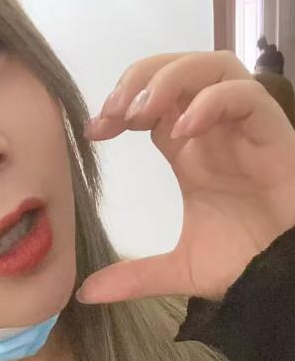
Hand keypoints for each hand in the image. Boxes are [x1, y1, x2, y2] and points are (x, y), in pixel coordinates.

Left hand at [76, 51, 294, 303]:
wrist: (286, 279)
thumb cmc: (247, 264)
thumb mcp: (179, 271)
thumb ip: (134, 276)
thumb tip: (86, 292)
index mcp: (191, 155)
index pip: (153, 105)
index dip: (121, 106)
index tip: (93, 131)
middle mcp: (216, 133)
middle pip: (180, 70)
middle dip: (142, 78)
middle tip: (113, 111)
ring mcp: (245, 130)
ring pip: (214, 68)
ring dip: (172, 79)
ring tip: (141, 112)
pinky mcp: (274, 135)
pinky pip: (247, 95)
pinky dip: (212, 102)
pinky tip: (182, 132)